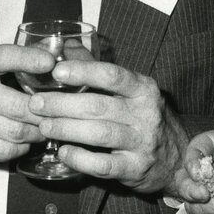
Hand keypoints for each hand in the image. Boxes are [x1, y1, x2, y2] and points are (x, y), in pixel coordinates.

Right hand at [0, 44, 57, 162]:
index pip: (3, 57)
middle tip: (60, 109)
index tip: (50, 62)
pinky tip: (27, 139)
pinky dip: (22, 147)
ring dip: (38, 131)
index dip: (28, 59)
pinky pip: (5, 151)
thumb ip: (10, 59)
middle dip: (45, 110)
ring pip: (16, 131)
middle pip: (19, 105)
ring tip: (48, 125)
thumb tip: (51, 56)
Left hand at [28, 60, 188, 193]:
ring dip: (67, 129)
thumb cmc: (144, 118)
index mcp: (143, 88)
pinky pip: (104, 165)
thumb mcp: (130, 91)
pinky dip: (80, 158)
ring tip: (44, 126)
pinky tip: (63, 152)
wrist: (177, 158)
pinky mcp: (135, 168)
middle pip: (99, 105)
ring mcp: (142, 142)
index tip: (57, 71)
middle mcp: (145, 113)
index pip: (112, 75)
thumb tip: (67, 45)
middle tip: (37, 104)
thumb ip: (98, 70)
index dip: (83, 72)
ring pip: (100, 134)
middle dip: (63, 104)